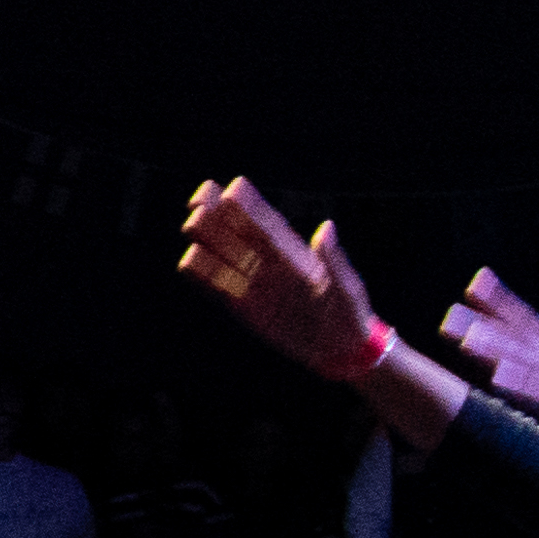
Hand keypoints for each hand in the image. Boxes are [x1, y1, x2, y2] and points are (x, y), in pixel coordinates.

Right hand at [179, 176, 379, 377]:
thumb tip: (326, 228)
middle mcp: (271, 265)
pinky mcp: (247, 307)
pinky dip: (205, 275)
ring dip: (208, 240)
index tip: (234, 188)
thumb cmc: (350, 313)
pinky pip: (221, 288)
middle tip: (201, 196)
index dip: (252, 207)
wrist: (341, 349)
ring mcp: (256, 285)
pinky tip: (188, 260)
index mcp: (296, 255)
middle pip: (240, 235)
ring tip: (191, 222)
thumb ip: (334, 261)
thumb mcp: (348, 289)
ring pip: (226, 257)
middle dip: (221, 215)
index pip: (269, 226)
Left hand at [441, 268, 538, 449]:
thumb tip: (521, 370)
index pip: (529, 322)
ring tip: (466, 336)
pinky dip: (521, 385)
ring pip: (527, 361)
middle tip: (452, 308)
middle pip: (521, 336)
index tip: (477, 280)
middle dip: (488, 321)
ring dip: (497, 347)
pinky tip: (499, 377)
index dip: (502, 301)